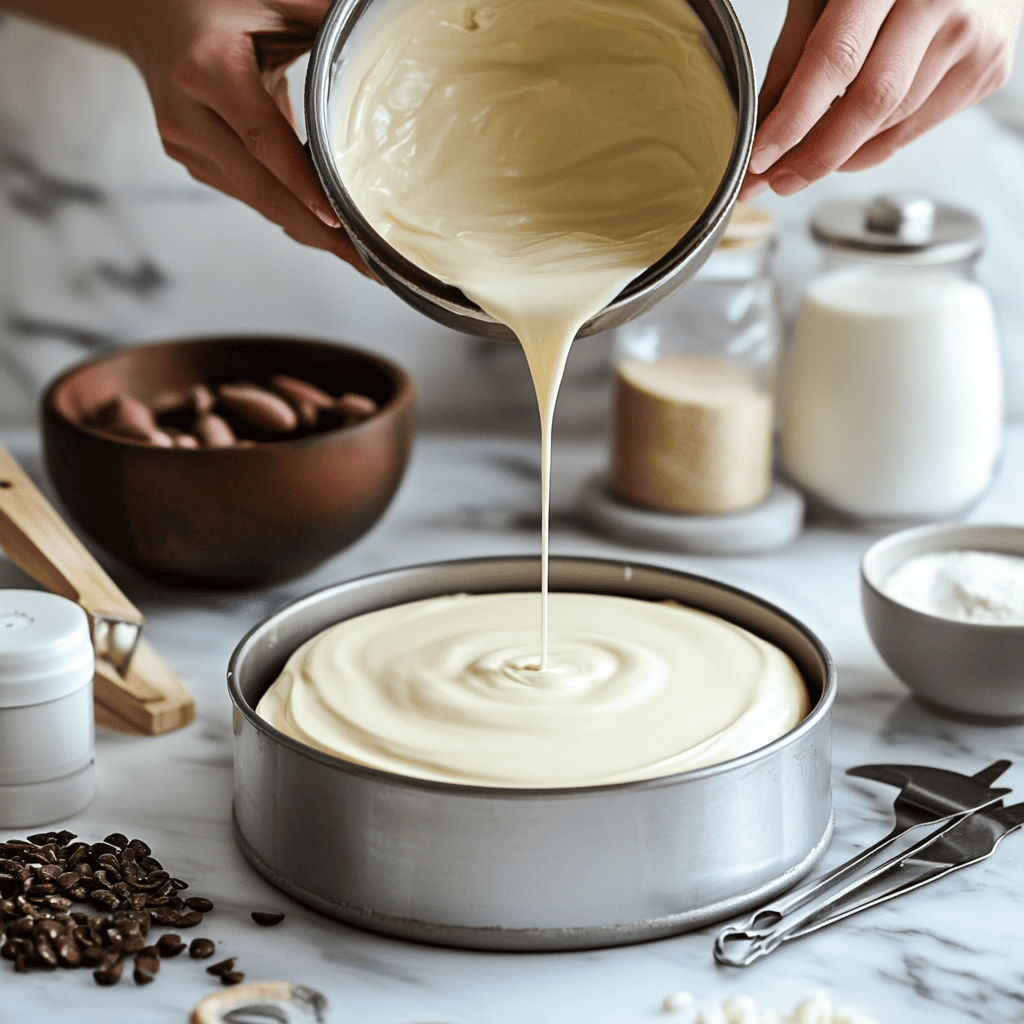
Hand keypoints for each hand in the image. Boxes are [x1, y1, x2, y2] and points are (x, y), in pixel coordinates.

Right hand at [118, 0, 368, 271]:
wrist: (151, 12)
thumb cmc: (220, 0)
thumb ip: (323, 16)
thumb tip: (385, 26)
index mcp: (208, 69)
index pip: (262, 139)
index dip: (301, 183)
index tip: (339, 221)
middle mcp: (189, 114)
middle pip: (263, 190)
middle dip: (320, 234)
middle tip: (371, 264)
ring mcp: (186, 145)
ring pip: (258, 202)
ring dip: (310, 232)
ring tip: (361, 257)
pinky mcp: (193, 162)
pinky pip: (250, 195)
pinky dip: (291, 214)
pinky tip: (330, 232)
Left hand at [740, 0, 1023, 198]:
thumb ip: (796, 49)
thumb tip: (763, 122)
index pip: (835, 59)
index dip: (793, 117)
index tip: (759, 156)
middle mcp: (942, 1)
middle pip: (870, 102)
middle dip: (814, 155)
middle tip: (774, 181)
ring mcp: (975, 39)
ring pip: (891, 125)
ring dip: (839, 157)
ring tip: (800, 167)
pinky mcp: (987, 69)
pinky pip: (914, 129)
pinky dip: (872, 147)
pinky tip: (845, 147)